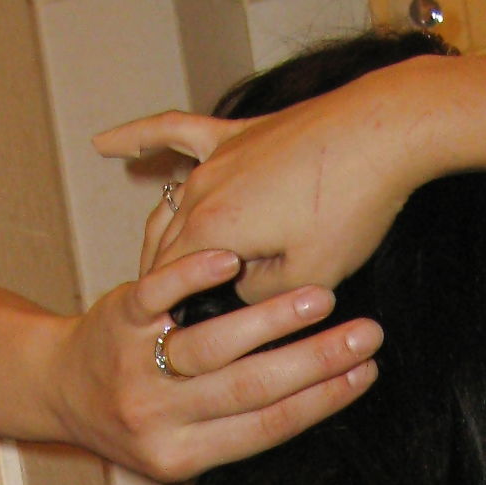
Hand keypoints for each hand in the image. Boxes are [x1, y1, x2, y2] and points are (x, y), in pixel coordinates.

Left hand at [46, 243, 379, 483]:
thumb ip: (228, 449)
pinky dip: (194, 276)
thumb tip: (302, 464)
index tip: (367, 373)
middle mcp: (159, 419)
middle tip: (367, 334)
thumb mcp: (173, 454)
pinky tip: (233, 260)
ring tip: (322, 299)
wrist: (59, 387)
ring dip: (271, 321)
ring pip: (212, 346)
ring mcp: (136, 367)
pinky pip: (159, 296)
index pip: (266, 427)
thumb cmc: (131, 420)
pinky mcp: (118, 319)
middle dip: (315, 362)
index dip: (322, 401)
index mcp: (183, 455)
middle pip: (249, 389)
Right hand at [94, 61, 432, 301]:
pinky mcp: (234, 134)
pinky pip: (174, 134)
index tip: (173, 353)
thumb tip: (237, 299)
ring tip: (152, 276)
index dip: (171, 322)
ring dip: (158, 240)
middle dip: (164, 290)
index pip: (169, 290)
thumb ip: (261, 297)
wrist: (382, 131)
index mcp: (212, 235)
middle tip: (167, 328)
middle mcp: (199, 194)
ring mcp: (213, 159)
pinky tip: (103, 145)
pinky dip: (139, 139)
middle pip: (165, 251)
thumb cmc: (351, 208)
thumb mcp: (309, 278)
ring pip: (168, 206)